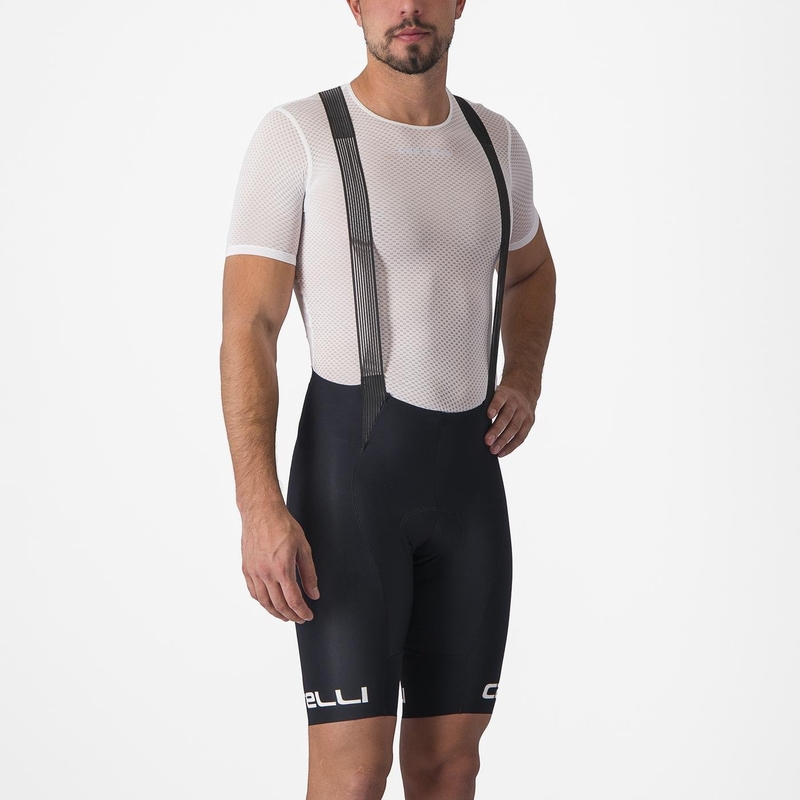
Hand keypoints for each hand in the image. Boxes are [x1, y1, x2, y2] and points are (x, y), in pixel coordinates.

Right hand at [241, 508, 319, 622]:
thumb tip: (313, 593)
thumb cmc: (283, 525)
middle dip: (291, 615)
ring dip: (276, 613)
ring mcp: (254, 572)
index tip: (308, 615)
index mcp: (282, 568)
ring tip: (285, 615)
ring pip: (264, 602)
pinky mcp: (246, 569)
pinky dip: (262, 602)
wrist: (261, 512)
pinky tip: (269, 602)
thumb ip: (309, 573)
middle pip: (279, 605)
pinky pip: (253, 592)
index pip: (293, 600)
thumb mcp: (304, 548)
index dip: (302, 612)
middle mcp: (266, 573)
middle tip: (299, 618)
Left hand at [484, 382, 536, 456]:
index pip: (499, 399)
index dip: (494, 406)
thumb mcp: (496, 393)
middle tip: (487, 441)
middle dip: (497, 430)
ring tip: (494, 450)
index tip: (488, 415)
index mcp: (505, 394)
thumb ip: (487, 403)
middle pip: (507, 416)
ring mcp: (524, 413)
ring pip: (514, 428)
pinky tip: (502, 452)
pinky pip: (521, 436)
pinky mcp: (529, 422)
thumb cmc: (504, 396)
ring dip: (503, 441)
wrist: (525, 389)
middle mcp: (516, 403)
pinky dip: (511, 446)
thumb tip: (473, 420)